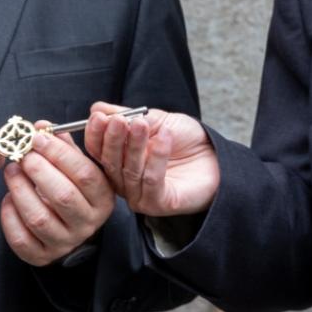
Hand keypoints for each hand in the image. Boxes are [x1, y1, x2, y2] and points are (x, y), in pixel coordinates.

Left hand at [0, 124, 114, 266]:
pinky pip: (21, 238)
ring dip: (20, 189)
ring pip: (39, 218)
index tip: (37, 137)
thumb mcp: (79, 166)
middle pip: (63, 196)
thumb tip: (42, 126)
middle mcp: (88, 223)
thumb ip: (64, 146)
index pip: (84, 173)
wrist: (70, 228)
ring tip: (11, 171)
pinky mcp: (42, 256)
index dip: (59, 153)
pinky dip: (9, 216)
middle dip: (38, 170)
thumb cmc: (74, 189)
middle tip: (23, 154)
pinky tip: (8, 198)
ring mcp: (65, 242)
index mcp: (103, 198)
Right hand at [85, 103, 219, 216]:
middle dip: (112, 139)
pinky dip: (157, 157)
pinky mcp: (158, 203)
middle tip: (117, 120)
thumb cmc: (184, 138)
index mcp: (119, 161)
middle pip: (110, 162)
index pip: (98, 151)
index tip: (97, 117)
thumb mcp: (155, 119)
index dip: (96, 134)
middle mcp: (125, 181)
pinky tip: (165, 137)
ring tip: (142, 123)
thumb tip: (97, 108)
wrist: (214, 155)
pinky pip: (152, 181)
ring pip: (130, 171)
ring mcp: (140, 195)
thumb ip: (127, 115)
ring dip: (135, 145)